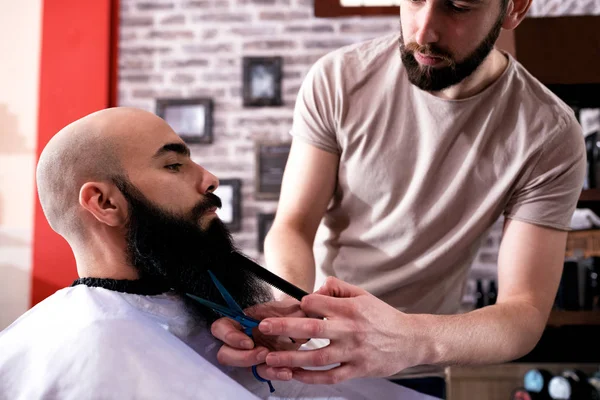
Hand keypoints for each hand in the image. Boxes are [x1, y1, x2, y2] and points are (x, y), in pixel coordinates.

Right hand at [210, 298, 307, 380]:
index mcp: (241, 321)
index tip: (248, 341)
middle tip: (263, 353)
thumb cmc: (291, 313)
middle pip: (225, 354)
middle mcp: (242, 339)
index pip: (220, 328)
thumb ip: (289, 307)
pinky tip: (288, 372)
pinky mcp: (264, 366)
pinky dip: (275, 374)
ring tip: (280, 366)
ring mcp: (252, 354)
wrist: (303, 327)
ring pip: (245, 368)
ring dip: (261, 369)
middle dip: (243, 358)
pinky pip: (263, 374)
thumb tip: (298, 307)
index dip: (229, 337)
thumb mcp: (291, 306)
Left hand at [258, 277, 419, 383]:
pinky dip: (310, 377)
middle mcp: (349, 330)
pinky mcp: (356, 370)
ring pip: (316, 357)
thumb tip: (318, 287)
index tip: (292, 307)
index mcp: (349, 309)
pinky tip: (294, 374)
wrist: (410, 340)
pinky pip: (329, 376)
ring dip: (290, 357)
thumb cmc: (384, 317)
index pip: (316, 303)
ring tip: (270, 358)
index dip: (301, 304)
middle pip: (311, 328)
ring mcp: (352, 352)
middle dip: (284, 328)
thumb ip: (338, 288)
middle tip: (263, 328)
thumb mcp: (363, 295)